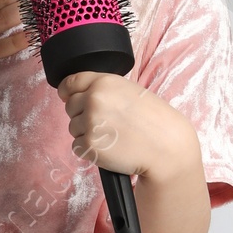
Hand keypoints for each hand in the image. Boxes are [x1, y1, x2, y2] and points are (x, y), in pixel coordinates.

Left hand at [57, 70, 199, 182]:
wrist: (166, 147)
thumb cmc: (154, 121)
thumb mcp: (131, 91)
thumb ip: (105, 90)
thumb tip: (78, 94)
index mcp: (104, 82)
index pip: (70, 82)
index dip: (67, 91)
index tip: (66, 96)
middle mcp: (94, 99)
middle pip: (70, 107)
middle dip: (82, 114)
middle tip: (105, 123)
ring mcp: (90, 122)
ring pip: (73, 127)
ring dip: (86, 133)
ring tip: (111, 136)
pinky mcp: (89, 145)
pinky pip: (77, 146)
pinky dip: (89, 150)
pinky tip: (109, 148)